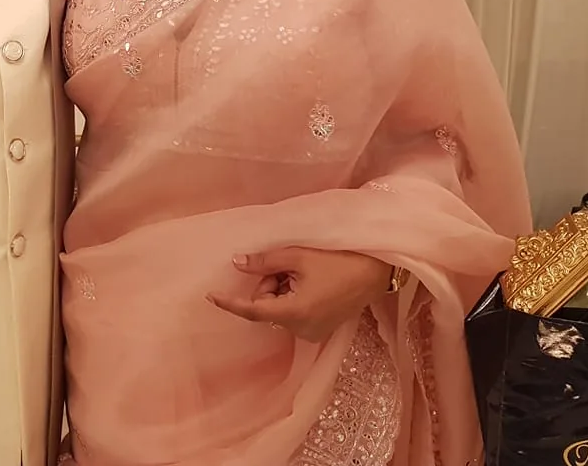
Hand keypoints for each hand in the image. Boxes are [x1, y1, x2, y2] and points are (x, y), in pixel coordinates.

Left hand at [207, 247, 396, 342]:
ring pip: (280, 308)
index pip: (253, 310)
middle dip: (270, 283)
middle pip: (267, 306)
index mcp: (294, 313)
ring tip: (305, 270)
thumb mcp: (298, 256)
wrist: (376, 270)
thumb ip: (265, 262)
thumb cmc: (339, 259)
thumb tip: (238, 263)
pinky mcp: (321, 328)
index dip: (230, 303)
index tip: (211, 296)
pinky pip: (294, 313)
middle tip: (289, 264)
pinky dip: (294, 296)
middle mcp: (301, 329)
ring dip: (283, 288)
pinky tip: (312, 280)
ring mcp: (312, 331)